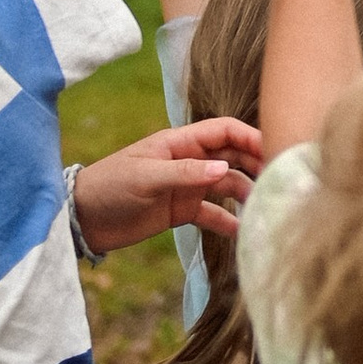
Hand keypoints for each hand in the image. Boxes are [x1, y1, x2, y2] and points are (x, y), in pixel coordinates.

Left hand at [73, 115, 261, 251]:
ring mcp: (187, 186)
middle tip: (279, 180)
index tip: (273, 149)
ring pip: (227, 185)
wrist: (82, 219)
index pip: (224, 131)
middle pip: (232, 156)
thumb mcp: (146, 177)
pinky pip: (212, 214)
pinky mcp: (181, 211)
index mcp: (181, 142)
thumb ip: (185, 172)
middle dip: (256, 164)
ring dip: (246, 193)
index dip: (250, 136)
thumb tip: (226, 170)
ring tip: (264, 207)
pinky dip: (227, 222)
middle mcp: (189, 161)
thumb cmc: (110, 186)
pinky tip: (243, 232)